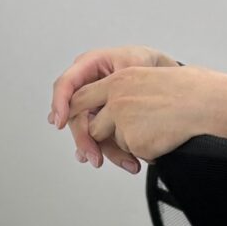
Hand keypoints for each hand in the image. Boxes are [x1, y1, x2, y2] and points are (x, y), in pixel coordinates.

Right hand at [48, 46, 178, 170]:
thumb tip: (105, 103)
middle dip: (83, 139)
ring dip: (103, 150)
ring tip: (125, 162)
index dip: (59, 103)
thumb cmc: (147, 63)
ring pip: (89, 131)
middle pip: (75, 115)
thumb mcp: (135, 64)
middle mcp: (87, 87)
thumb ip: (117, 80)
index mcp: (88, 66)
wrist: (167, 79)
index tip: (60, 122)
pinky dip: (113, 150)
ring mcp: (94, 105)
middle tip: (94, 156)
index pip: (65, 84)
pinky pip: (102, 136)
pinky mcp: (104, 120)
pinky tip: (125, 160)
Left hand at [69, 66, 226, 170]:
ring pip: (114, 142)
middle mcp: (117, 98)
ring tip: (156, 130)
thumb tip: (104, 114)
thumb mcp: (148, 81)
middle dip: (95, 139)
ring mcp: (125, 120)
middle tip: (99, 149)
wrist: (209, 103)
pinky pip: (134, 154)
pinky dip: (147, 152)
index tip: (67, 124)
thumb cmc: (186, 92)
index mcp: (119, 80)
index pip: (81, 97)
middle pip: (90, 126)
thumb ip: (123, 93)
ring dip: (129, 144)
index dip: (73, 113)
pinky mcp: (136, 141)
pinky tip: (164, 139)